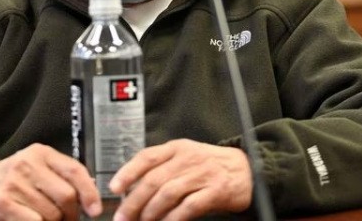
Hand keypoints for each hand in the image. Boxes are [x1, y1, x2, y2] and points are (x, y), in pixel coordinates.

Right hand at [0, 144, 101, 220]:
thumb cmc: (6, 180)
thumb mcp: (32, 167)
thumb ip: (59, 174)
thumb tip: (90, 189)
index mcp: (39, 153)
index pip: (74, 170)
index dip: (90, 192)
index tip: (95, 210)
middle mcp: (27, 165)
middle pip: (67, 196)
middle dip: (71, 215)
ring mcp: (14, 185)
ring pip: (52, 214)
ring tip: (44, 220)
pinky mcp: (3, 205)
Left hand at [109, 139, 251, 220]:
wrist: (247, 170)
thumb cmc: (211, 166)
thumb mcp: (186, 157)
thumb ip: (163, 168)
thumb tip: (132, 188)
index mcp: (177, 148)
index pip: (147, 157)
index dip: (127, 172)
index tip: (114, 187)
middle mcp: (187, 159)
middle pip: (153, 180)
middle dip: (134, 201)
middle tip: (123, 217)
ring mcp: (202, 174)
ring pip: (167, 194)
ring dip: (150, 212)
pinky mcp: (215, 191)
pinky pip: (188, 207)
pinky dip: (173, 219)